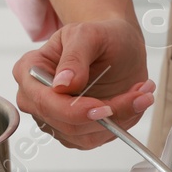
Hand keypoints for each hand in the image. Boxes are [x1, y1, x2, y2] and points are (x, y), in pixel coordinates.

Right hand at [14, 18, 152, 149]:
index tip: (104, 107)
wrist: (118, 47)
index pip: (44, 101)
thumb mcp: (88, 34)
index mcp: (29, 71)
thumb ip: (74, 56)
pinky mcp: (76, 132)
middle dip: (106, 115)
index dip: (73, 110)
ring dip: (120, 119)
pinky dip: (122, 123)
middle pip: (66, 124)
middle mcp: (37, 99)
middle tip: (137, 96)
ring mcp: (55, 118)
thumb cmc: (99, 37)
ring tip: (142, 94)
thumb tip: (62, 84)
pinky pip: (99, 137)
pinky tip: (135, 101)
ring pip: (85, 136)